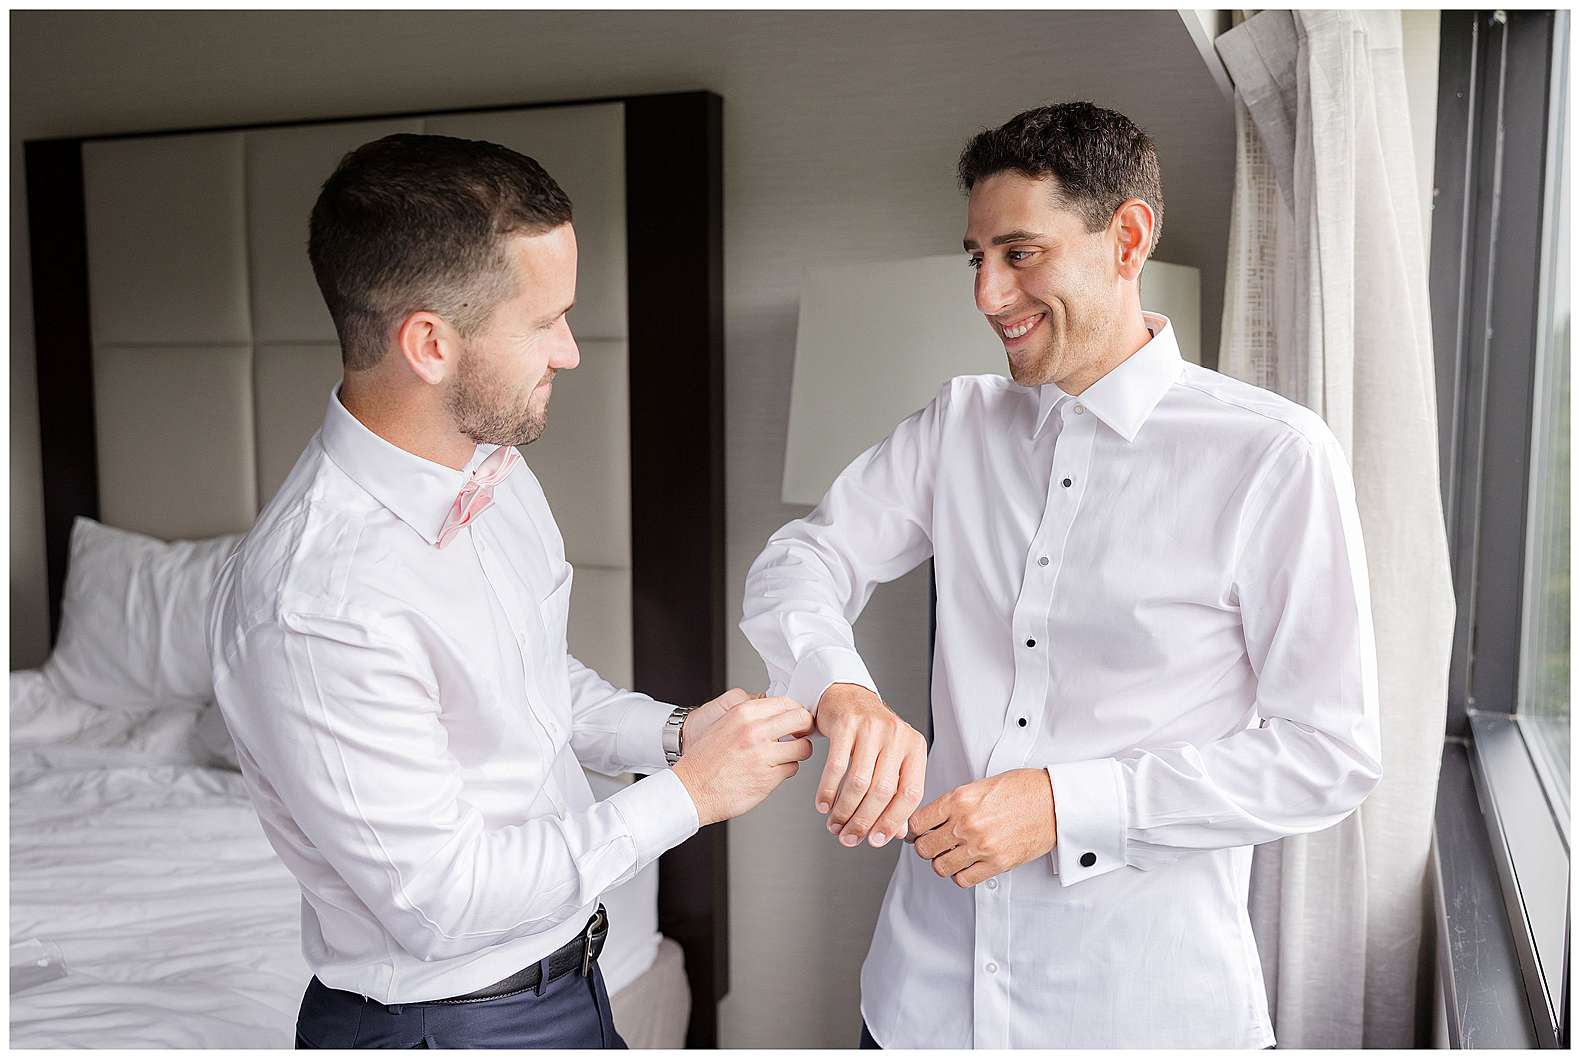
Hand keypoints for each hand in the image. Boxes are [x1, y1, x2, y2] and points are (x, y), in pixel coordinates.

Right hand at [672, 696, 813, 826]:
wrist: (691, 789)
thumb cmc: (704, 761)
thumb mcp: (723, 724)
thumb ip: (750, 716)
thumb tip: (776, 713)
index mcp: (743, 713)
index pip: (787, 702)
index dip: (796, 712)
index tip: (795, 720)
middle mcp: (755, 731)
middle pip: (802, 720)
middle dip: (805, 728)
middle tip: (799, 735)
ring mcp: (763, 755)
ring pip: (803, 747)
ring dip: (797, 752)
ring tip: (783, 755)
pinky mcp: (768, 778)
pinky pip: (792, 768)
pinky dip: (785, 770)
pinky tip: (770, 770)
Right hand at [814, 683, 926, 848]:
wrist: (848, 696)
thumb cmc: (872, 732)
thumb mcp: (892, 758)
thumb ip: (897, 793)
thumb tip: (896, 832)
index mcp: (915, 747)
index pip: (910, 793)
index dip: (893, 822)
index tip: (877, 841)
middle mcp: (898, 736)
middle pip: (882, 791)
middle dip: (863, 821)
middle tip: (849, 838)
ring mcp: (873, 728)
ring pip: (859, 782)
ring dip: (844, 810)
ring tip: (834, 824)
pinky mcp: (847, 724)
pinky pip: (836, 766)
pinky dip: (827, 790)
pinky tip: (823, 804)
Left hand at [907, 768, 1055, 887]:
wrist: (1054, 802)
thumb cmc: (1021, 789)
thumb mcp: (980, 785)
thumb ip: (954, 802)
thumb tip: (932, 818)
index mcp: (958, 799)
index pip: (917, 822)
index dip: (913, 830)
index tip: (917, 832)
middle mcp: (965, 823)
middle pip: (924, 847)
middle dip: (925, 847)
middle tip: (933, 844)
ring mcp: (980, 845)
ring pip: (940, 866)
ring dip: (942, 862)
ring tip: (951, 855)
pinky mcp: (996, 863)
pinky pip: (963, 879)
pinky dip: (961, 875)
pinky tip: (967, 865)